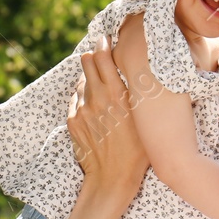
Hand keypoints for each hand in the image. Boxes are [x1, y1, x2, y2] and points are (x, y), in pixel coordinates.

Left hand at [68, 36, 148, 199]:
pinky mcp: (72, 120)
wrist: (113, 178)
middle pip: (86, 61)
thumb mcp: (145, 117)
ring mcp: (81, 109)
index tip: (107, 40)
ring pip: (81, 80)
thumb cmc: (138, 150)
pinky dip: (84, 97)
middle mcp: (96, 98)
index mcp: (117, 94)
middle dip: (94, 57)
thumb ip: (137, 91)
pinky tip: (95, 105)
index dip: (104, 44)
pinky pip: (76, 99)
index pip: (103, 56)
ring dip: (90, 78)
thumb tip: (139, 69)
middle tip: (103, 58)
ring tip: (102, 86)